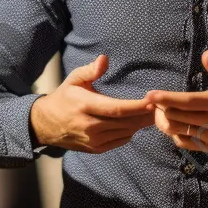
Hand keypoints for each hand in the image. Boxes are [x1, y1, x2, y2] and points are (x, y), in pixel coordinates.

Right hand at [30, 54, 154, 153]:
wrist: (46, 125)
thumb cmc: (64, 97)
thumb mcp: (74, 79)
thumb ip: (90, 70)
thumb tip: (104, 59)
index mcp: (85, 106)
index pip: (117, 109)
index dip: (137, 106)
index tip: (153, 101)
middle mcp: (90, 126)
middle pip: (125, 122)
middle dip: (145, 115)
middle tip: (161, 107)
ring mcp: (93, 140)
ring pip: (125, 132)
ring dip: (140, 124)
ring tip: (154, 114)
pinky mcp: (96, 149)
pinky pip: (120, 141)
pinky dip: (130, 132)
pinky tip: (136, 123)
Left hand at [147, 49, 207, 153]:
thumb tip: (206, 54)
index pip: (189, 102)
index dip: (168, 98)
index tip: (150, 94)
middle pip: (178, 117)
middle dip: (161, 108)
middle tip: (154, 99)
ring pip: (177, 131)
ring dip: (164, 120)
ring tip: (159, 110)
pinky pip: (183, 143)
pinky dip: (173, 133)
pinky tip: (174, 122)